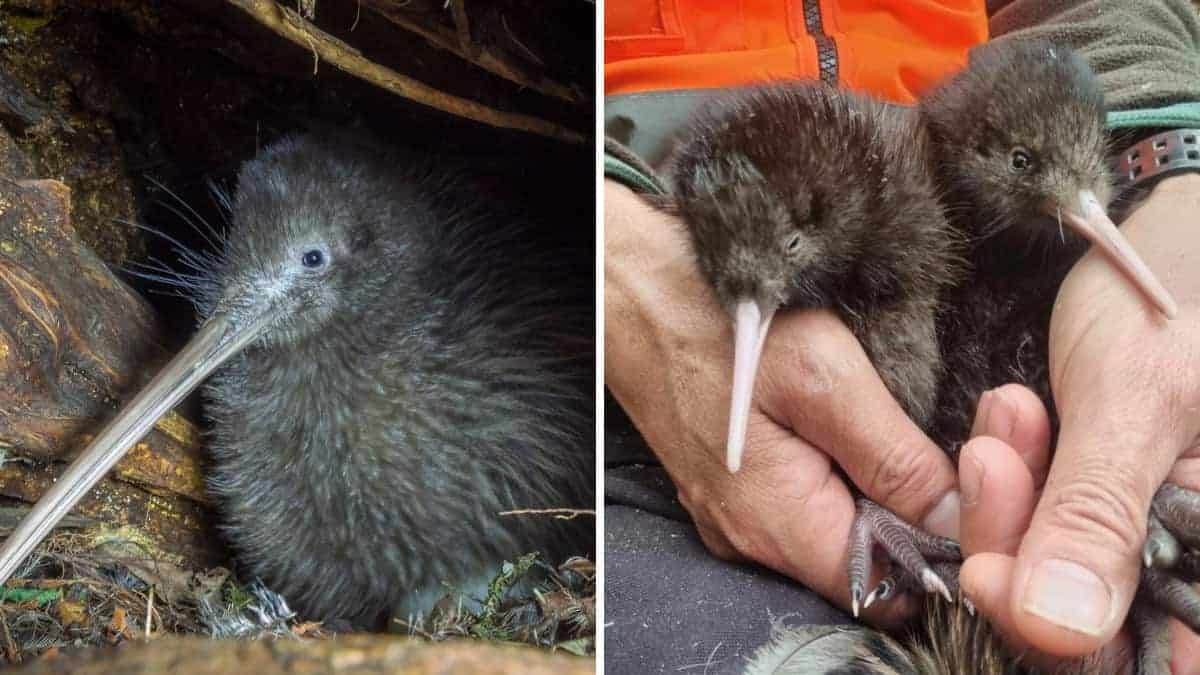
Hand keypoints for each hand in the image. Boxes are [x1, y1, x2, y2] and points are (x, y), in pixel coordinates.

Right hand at [605, 180, 961, 624]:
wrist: (635, 294)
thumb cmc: (721, 324)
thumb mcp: (825, 377)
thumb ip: (895, 459)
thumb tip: (957, 521)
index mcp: (779, 523)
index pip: (886, 592)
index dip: (939, 557)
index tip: (973, 500)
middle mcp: (751, 539)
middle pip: (861, 567)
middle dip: (912, 521)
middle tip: (944, 449)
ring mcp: (734, 516)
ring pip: (834, 535)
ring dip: (875, 496)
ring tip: (891, 428)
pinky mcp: (730, 489)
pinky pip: (803, 508)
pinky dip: (838, 479)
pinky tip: (848, 428)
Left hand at [958, 173, 1199, 659]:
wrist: (1165, 228)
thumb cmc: (1180, 291)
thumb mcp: (1138, 402)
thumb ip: (1098, 518)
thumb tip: (1054, 632)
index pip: (1149, 654)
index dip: (1060, 638)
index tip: (985, 577)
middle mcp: (1196, 550)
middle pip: (1090, 618)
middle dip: (1021, 545)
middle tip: (991, 463)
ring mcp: (1152, 524)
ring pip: (1056, 566)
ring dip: (1010, 502)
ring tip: (1005, 420)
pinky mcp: (1103, 494)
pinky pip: (1044, 516)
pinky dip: (1015, 476)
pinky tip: (1006, 420)